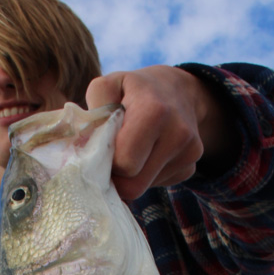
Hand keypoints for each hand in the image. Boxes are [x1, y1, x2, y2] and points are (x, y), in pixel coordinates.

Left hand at [85, 65, 225, 199]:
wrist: (177, 90)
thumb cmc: (133, 90)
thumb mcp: (108, 86)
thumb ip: (92, 115)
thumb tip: (83, 150)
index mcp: (155, 111)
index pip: (124, 163)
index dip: (106, 160)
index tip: (104, 146)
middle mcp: (178, 134)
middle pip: (134, 185)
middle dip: (117, 175)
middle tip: (112, 154)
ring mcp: (189, 154)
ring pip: (144, 188)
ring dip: (131, 176)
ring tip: (132, 149)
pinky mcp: (190, 168)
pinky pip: (158, 186)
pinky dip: (146, 175)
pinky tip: (148, 153)